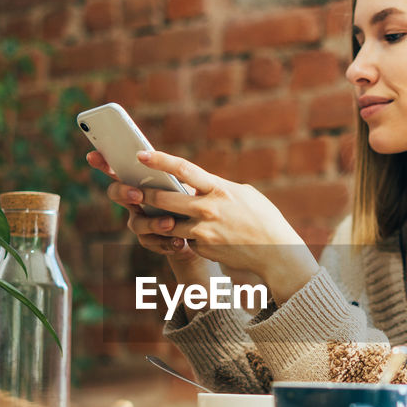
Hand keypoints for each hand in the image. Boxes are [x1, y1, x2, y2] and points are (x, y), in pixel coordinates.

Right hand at [86, 150, 213, 287]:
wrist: (203, 230)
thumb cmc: (190, 198)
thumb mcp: (184, 182)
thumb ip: (172, 172)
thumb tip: (163, 158)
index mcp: (139, 182)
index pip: (116, 169)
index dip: (102, 163)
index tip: (93, 155)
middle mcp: (134, 202)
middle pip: (116, 194)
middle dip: (123, 192)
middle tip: (137, 193)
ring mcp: (141, 222)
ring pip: (137, 224)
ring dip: (152, 223)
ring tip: (170, 223)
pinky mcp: (153, 241)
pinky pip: (155, 243)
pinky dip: (168, 243)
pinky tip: (180, 242)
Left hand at [127, 150, 318, 302]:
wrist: (275, 252)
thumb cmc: (262, 217)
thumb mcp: (243, 193)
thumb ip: (217, 187)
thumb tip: (198, 182)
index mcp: (219, 188)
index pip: (182, 169)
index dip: (159, 160)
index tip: (140, 154)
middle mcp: (207, 208)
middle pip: (164, 198)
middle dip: (144, 192)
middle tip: (131, 187)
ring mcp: (203, 231)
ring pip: (167, 221)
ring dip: (155, 216)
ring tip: (147, 210)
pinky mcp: (202, 248)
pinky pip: (183, 238)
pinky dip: (179, 234)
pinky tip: (180, 232)